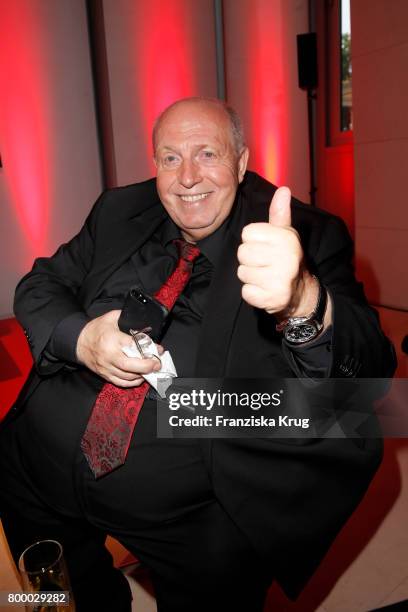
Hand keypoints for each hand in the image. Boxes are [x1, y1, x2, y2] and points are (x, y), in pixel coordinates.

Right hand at [76, 310, 161, 386]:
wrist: (78, 342)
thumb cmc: (96, 329)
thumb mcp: (111, 318)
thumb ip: (126, 317)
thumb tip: (142, 320)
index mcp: (112, 339)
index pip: (133, 345)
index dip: (148, 348)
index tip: (158, 349)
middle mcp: (109, 355)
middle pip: (130, 366)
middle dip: (147, 366)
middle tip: (157, 364)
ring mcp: (106, 367)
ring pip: (127, 376)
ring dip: (142, 375)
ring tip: (151, 370)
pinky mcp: (104, 374)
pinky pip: (120, 382)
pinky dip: (132, 382)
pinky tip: (140, 377)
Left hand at [237, 187, 318, 318]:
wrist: (300, 292)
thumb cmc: (287, 258)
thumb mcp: (285, 233)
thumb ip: (280, 213)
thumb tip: (283, 189)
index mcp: (286, 238)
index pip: (247, 233)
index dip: (253, 240)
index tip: (265, 247)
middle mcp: (286, 258)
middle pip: (242, 253)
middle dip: (249, 260)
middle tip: (264, 264)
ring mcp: (280, 279)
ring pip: (242, 273)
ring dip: (250, 277)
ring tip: (265, 277)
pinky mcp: (272, 298)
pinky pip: (245, 292)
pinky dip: (252, 293)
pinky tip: (264, 290)